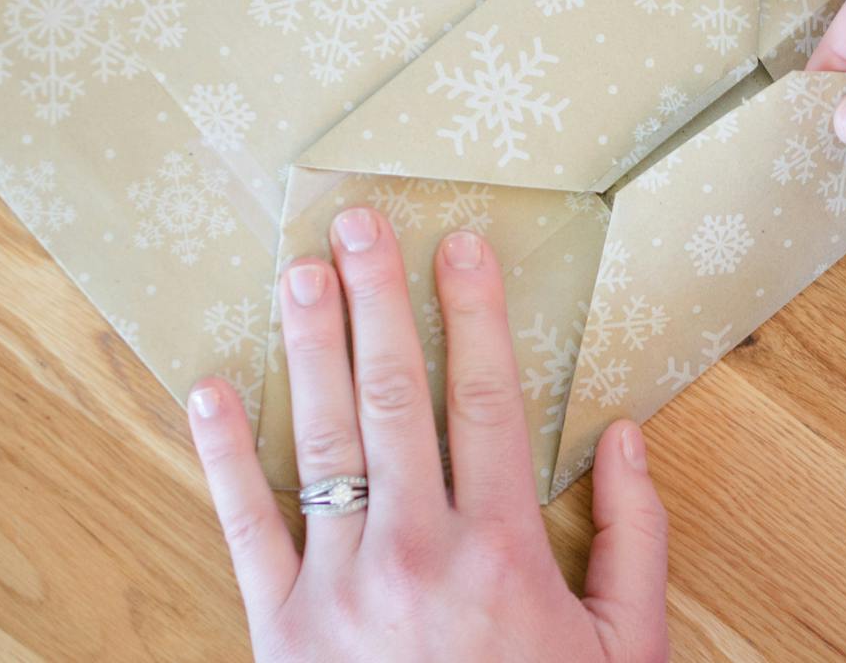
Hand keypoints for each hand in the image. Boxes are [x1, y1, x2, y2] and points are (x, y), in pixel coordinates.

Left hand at [187, 210, 668, 661]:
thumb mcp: (630, 650)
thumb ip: (635, 538)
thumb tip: (624, 437)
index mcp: (506, 550)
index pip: (488, 399)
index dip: (476, 313)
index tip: (461, 246)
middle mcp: (417, 552)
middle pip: (396, 396)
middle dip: (378, 301)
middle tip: (357, 226)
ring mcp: (339, 589)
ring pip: (323, 442)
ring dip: (310, 347)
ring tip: (296, 273)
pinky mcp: (279, 630)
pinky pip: (246, 526)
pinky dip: (223, 455)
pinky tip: (210, 389)